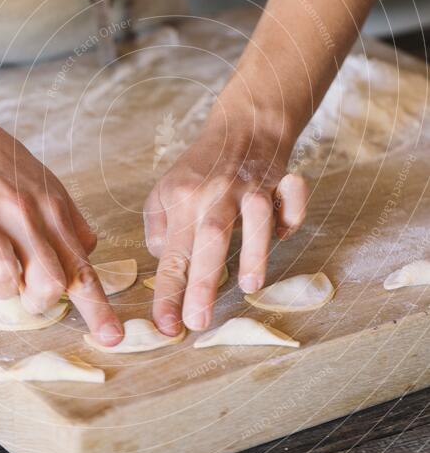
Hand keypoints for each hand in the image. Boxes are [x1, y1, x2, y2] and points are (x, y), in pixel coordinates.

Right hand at [0, 84, 122, 345]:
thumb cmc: (6, 167)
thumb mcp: (50, 188)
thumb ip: (72, 225)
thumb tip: (90, 254)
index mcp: (54, 214)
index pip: (82, 270)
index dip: (99, 309)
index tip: (112, 338)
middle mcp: (26, 217)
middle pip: (48, 284)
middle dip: (39, 301)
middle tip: (26, 289)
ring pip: (5, 279)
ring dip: (0, 284)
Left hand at [143, 117, 306, 334]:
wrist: (242, 126)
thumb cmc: (201, 169)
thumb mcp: (165, 191)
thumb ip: (158, 227)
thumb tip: (165, 259)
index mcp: (183, 198)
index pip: (172, 253)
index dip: (168, 292)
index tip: (165, 326)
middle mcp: (216, 193)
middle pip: (209, 239)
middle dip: (203, 283)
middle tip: (198, 322)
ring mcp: (251, 185)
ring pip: (255, 217)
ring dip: (254, 250)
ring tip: (250, 286)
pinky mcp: (281, 179)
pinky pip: (293, 197)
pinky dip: (293, 214)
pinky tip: (284, 233)